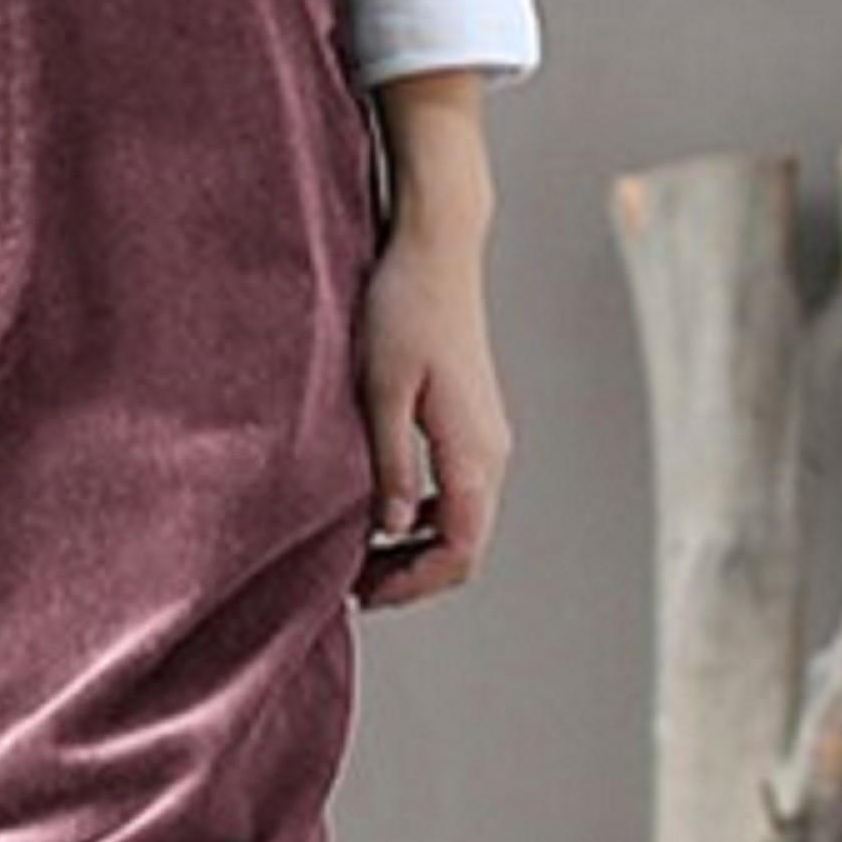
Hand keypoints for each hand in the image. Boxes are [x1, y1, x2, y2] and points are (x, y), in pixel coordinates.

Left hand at [350, 100, 511, 611]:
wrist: (437, 249)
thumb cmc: (404, 309)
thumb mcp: (382, 389)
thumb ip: (390, 463)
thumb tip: (392, 528)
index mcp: (473, 452)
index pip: (461, 550)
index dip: (414, 584)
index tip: (362, 592)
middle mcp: (491, 452)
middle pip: (464, 544)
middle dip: (411, 573)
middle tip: (351, 582)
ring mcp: (486, 437)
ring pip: (462, 519)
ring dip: (416, 545)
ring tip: (358, 551)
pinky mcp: (473, 421)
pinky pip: (456, 489)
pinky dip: (423, 513)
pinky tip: (379, 506)